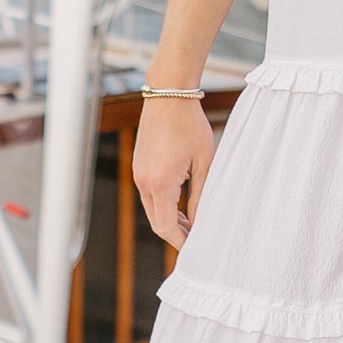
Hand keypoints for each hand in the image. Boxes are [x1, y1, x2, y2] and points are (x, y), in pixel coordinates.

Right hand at [133, 96, 215, 247]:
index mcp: (160, 184)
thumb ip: (201, 196)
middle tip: (198, 237)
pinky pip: (149, 195)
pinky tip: (181, 203)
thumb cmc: (190, 126)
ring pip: (152, 210)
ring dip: (170, 219)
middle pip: (157, 222)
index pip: (166, 227)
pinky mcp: (139, 167)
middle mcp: (144, 182)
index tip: (197, 246)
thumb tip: (199, 221)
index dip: (181, 241)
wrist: (168, 95)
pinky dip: (163, 204)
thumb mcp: (204, 163)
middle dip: (176, 233)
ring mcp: (139, 174)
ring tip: (192, 221)